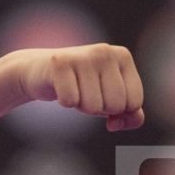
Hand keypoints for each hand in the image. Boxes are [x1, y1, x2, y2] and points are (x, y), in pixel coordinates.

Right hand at [9, 44, 144, 131]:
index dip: (117, 110)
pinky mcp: (60, 62)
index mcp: (123, 56)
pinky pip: (70, 101)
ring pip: (93, 106)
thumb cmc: (81, 85)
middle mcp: (105, 51)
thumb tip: (116, 123)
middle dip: (99, 108)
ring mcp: (83, 55)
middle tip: (86, 92)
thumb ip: (131, 115)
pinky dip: (65, 102)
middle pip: (115, 106)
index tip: (103, 95)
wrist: (41, 70)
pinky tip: (60, 87)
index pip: (134, 103)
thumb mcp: (110, 98)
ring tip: (74, 88)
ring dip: (81, 105)